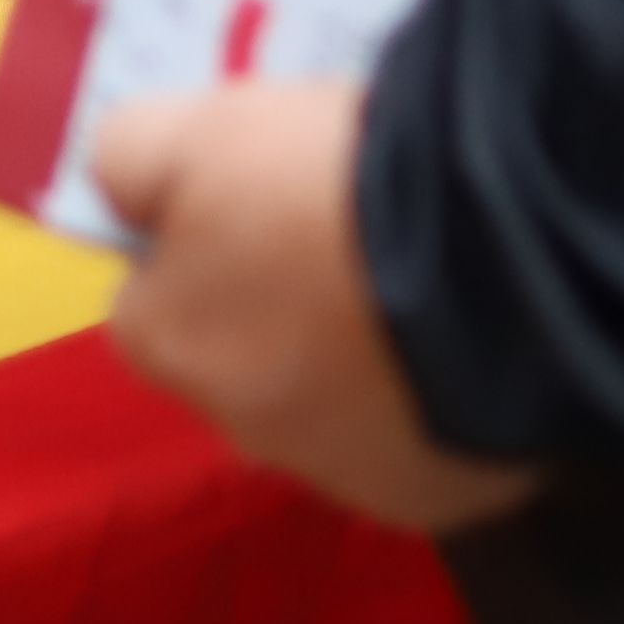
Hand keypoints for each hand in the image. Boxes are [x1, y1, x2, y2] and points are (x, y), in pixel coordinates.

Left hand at [90, 82, 538, 534]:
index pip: (148, 298)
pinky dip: (427, 394)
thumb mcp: (206, 126)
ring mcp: (338, 474)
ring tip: (424, 277)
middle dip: (280, 307)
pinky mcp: (429, 497)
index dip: (199, 244)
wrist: (499, 262)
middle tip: (349, 232)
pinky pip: (412, 437)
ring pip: (327, 406)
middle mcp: (237, 430)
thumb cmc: (332, 188)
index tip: (264, 200)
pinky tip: (467, 333)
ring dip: (356, 356)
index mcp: (167, 343)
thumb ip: (134, 157)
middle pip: (239, 360)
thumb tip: (124, 193)